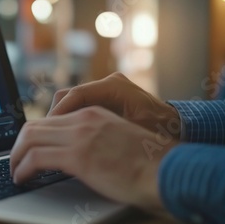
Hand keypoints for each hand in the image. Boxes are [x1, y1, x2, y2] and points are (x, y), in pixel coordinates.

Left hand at [10, 106, 177, 210]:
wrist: (167, 170)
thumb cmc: (149, 163)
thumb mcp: (118, 140)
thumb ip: (95, 140)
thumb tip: (77, 156)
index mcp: (94, 113)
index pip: (50, 119)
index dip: (33, 135)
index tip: (26, 149)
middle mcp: (84, 119)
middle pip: (35, 125)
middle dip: (19, 144)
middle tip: (15, 161)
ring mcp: (80, 136)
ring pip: (30, 138)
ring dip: (16, 156)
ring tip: (14, 171)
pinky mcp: (78, 156)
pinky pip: (36, 158)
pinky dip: (23, 167)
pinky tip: (21, 177)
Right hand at [48, 72, 180, 137]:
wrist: (177, 128)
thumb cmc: (160, 133)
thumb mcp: (131, 135)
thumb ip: (103, 132)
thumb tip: (72, 139)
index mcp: (114, 87)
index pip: (75, 95)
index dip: (58, 113)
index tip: (48, 130)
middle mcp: (108, 84)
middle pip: (68, 96)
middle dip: (55, 117)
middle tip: (47, 138)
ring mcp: (105, 91)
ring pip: (71, 101)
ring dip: (61, 120)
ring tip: (55, 140)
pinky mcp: (104, 100)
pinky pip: (79, 107)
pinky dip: (70, 121)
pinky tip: (68, 137)